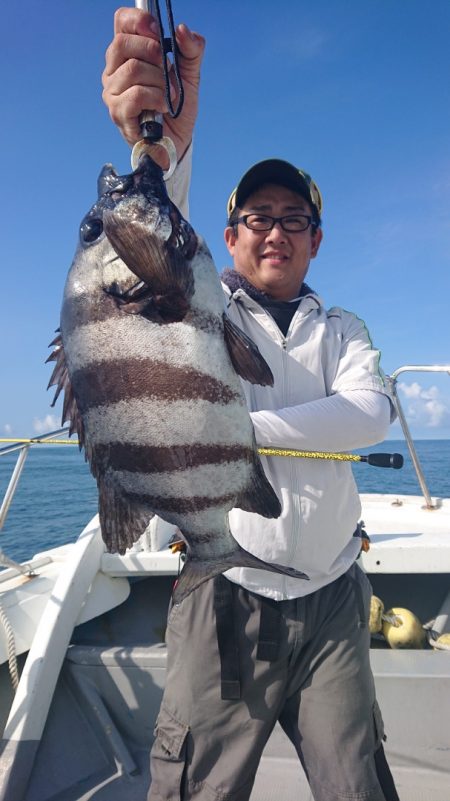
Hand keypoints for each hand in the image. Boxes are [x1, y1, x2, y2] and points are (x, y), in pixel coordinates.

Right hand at [102, 7, 204, 159]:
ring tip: (168, 96)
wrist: (177, 141)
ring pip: (133, 69)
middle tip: (167, 70)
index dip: (140, 21)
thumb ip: (191, 49)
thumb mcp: (190, 74)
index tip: (159, 33)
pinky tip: (163, 107)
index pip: (122, 21)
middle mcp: (113, 70)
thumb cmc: (177, 106)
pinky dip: (156, 98)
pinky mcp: (118, 113)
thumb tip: (182, 30)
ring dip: (160, 82)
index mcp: (127, 54)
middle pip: (123, 43)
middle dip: (153, 53)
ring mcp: (112, 92)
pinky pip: (136, 94)